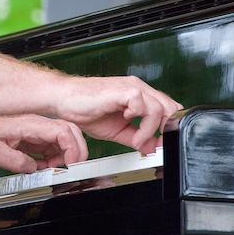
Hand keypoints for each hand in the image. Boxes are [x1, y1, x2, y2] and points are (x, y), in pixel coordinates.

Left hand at [0, 113, 88, 173]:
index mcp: (29, 123)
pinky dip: (51, 157)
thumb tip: (34, 170)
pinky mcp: (28, 134)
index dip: (74, 150)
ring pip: (61, 139)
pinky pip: (48, 144)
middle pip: (69, 132)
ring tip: (51, 170)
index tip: (71, 166)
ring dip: (62, 156)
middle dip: (75, 152)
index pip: (64, 131)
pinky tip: (41, 166)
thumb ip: (16, 162)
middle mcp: (35, 123)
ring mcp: (32, 128)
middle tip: (69, 170)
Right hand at [52, 75, 181, 153]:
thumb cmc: (84, 109)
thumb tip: (152, 147)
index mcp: (137, 96)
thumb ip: (136, 137)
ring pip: (160, 106)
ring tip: (136, 140)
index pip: (167, 108)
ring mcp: (130, 87)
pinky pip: (143, 104)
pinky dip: (140, 120)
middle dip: (165, 129)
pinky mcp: (122, 89)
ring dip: (151, 129)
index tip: (160, 144)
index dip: (168, 127)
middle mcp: (137, 89)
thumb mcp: (116, 130)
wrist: (63, 99)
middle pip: (170, 106)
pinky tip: (128, 124)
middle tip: (153, 145)